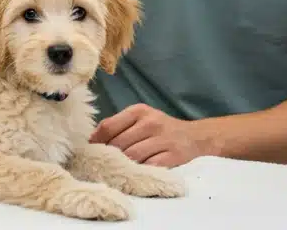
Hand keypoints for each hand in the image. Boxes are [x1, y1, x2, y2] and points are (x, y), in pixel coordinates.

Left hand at [89, 104, 212, 167]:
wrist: (197, 137)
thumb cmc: (161, 130)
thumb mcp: (140, 119)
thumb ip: (118, 126)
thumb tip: (91, 140)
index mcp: (139, 111)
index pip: (108, 126)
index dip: (96, 142)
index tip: (89, 152)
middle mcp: (151, 122)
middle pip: (118, 144)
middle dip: (108, 157)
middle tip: (99, 166)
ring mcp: (163, 139)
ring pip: (131, 157)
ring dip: (121, 166)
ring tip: (115, 172)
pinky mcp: (173, 156)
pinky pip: (148, 167)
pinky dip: (139, 172)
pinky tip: (134, 176)